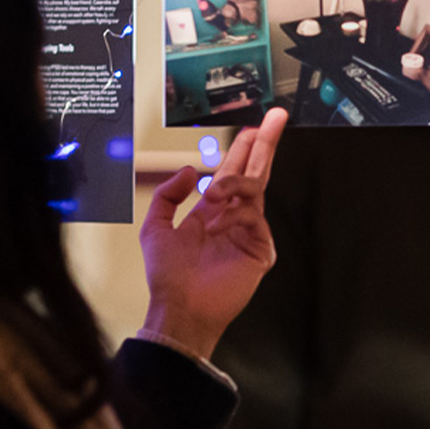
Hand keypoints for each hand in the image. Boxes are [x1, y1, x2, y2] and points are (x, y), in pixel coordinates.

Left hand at [139, 108, 287, 359]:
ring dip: (233, 184)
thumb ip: (168, 194)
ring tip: (213, 197)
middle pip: (255, 172)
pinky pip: (253, 217)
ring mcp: (249, 233)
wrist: (179, 309)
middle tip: (275, 119)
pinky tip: (217, 227)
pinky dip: (233, 216)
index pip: (233, 172)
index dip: (243, 148)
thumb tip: (192, 171)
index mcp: (211, 212)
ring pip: (254, 189)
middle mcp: (233, 218)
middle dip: (265, 144)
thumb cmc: (167, 277)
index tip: (254, 127)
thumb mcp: (155, 226)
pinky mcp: (260, 250)